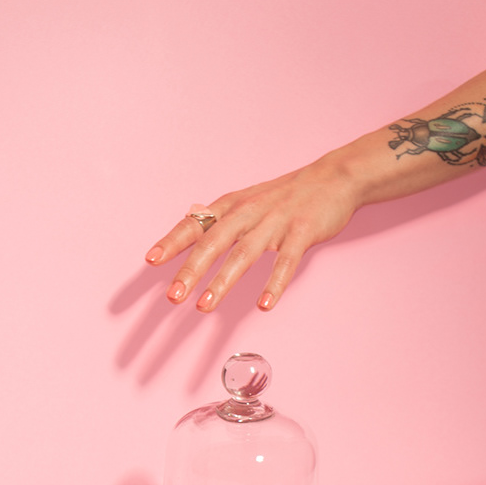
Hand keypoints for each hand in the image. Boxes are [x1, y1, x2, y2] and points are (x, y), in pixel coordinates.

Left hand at [144, 159, 362, 312]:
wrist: (334, 178)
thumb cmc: (288, 195)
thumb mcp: (249, 199)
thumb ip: (222, 215)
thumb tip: (192, 219)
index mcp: (232, 205)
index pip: (196, 224)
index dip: (172, 242)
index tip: (151, 260)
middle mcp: (248, 212)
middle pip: (213, 243)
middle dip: (190, 270)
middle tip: (173, 296)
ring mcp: (275, 223)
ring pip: (243, 255)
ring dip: (222, 282)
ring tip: (204, 306)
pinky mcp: (302, 233)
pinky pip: (286, 263)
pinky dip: (274, 284)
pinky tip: (264, 305)